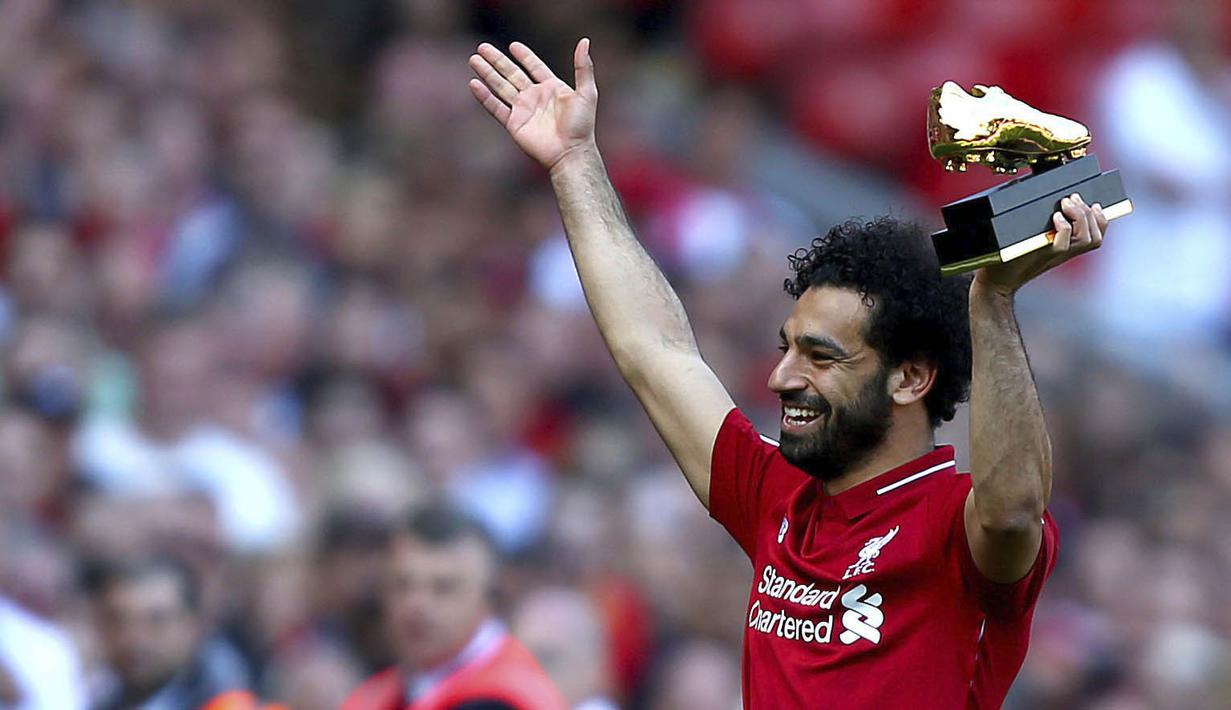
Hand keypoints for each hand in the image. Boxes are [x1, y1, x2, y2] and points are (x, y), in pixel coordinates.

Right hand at [469, 39, 597, 171]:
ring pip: (500, 86)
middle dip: (497, 60)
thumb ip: (583, 67)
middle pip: (512, 74)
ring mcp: (523, 110)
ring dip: (487, 73)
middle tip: (482, 47)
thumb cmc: (582, 126)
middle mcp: (535, 97)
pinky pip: (496, 107)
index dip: (524, 56)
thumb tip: (585, 41)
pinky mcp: (514, 123)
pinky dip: (484, 96)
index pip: (534, 67)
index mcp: (551, 88)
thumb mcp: (587, 93)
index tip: (513, 45)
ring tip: (473, 59)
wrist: (570, 153)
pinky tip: (474, 84)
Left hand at [973, 193, 1108, 296]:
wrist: (995, 282)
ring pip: (1084, 240)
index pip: (1096, 236)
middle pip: (1095, 237)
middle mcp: (1064, 254)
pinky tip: (1055, 218)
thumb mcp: (1029, 239)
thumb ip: (1039, 222)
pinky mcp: (1040, 258)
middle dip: (1088, 213)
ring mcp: (1054, 257)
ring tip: (1065, 204)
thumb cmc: (1008, 259)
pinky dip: (1063, 228)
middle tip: (1072, 199)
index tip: (1095, 204)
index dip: (1101, 220)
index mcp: (1066, 249)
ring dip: (1080, 217)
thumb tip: (1037, 194)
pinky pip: (1062, 246)